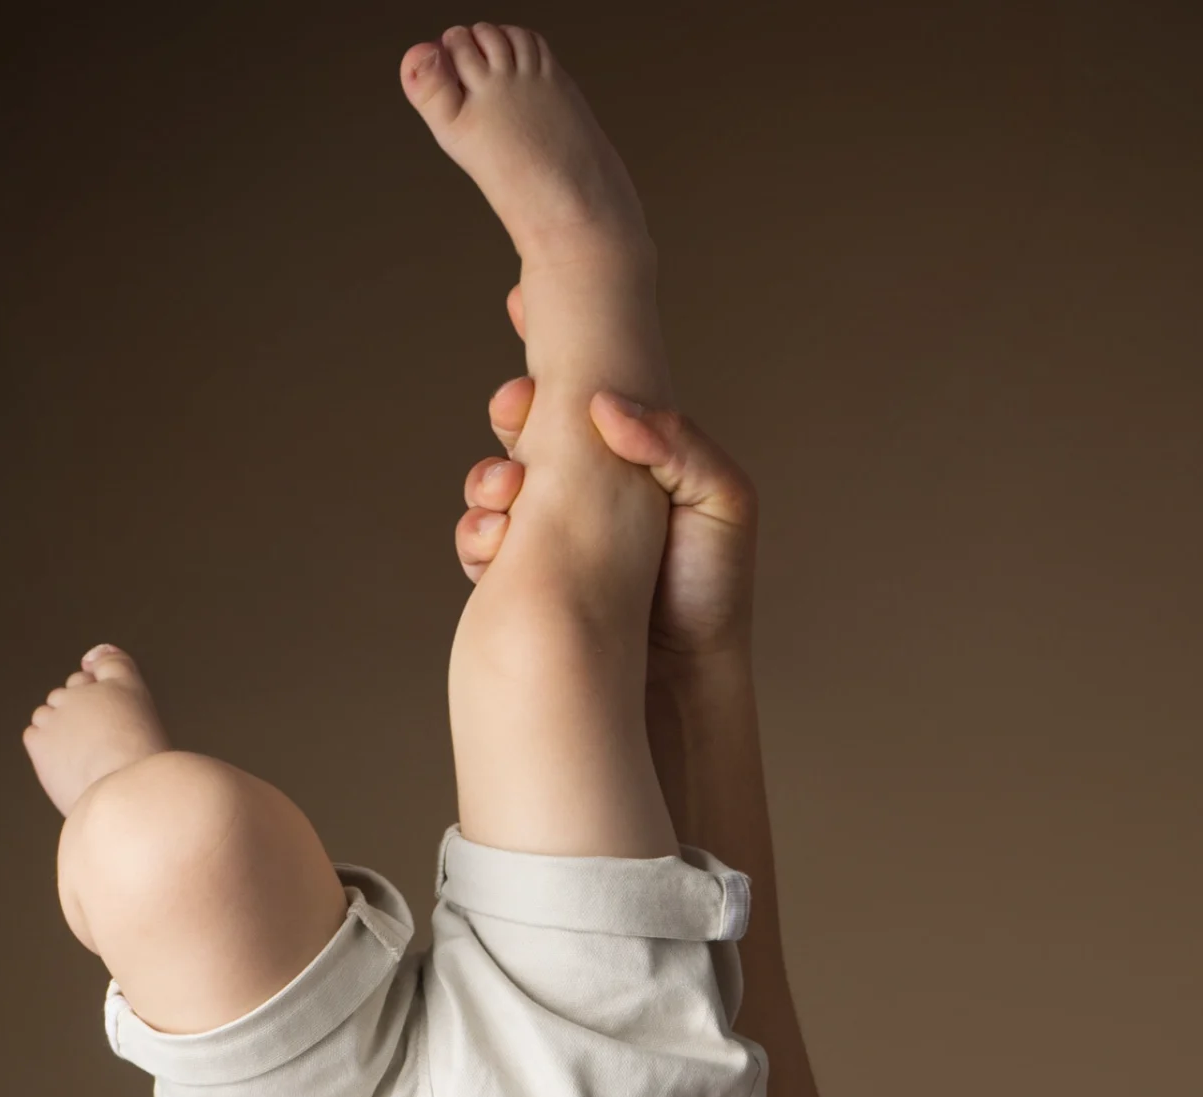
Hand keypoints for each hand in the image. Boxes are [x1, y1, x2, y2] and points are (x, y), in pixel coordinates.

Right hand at [454, 294, 755, 660]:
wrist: (685, 683)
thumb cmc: (713, 590)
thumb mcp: (722, 503)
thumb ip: (677, 442)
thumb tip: (604, 404)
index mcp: (630, 455)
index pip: (583, 388)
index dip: (551, 347)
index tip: (523, 307)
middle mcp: (584, 488)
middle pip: (526, 425)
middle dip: (513, 412)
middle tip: (517, 412)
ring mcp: (549, 535)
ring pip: (495, 483)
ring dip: (490, 478)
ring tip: (510, 491)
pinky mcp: (523, 581)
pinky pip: (481, 545)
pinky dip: (480, 535)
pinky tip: (499, 539)